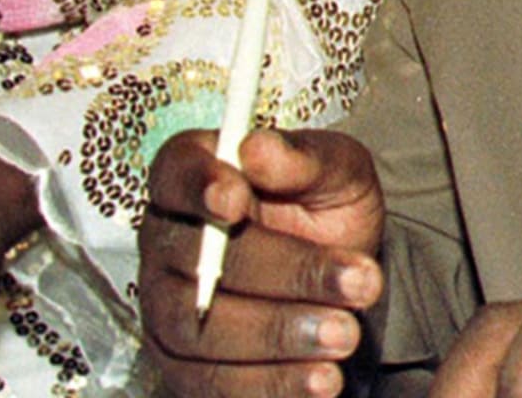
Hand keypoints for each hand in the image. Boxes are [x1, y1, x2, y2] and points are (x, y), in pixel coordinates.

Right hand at [138, 126, 386, 397]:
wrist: (339, 276)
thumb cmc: (326, 208)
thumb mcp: (337, 170)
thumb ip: (303, 158)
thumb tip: (258, 147)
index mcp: (191, 176)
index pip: (174, 174)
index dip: (197, 187)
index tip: (236, 199)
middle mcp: (165, 243)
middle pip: (199, 263)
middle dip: (283, 275)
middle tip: (356, 284)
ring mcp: (166, 310)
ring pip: (202, 332)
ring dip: (279, 337)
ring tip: (345, 334)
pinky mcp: (183, 367)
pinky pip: (211, 385)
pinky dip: (268, 386)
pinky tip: (320, 381)